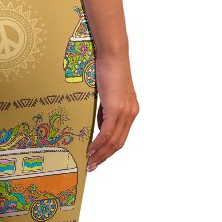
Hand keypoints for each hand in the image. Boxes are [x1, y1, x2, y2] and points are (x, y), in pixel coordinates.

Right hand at [86, 48, 138, 170]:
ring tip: (90, 162)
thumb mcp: (107, 94)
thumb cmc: (108, 69)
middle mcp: (131, 113)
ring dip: (101, 154)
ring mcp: (126, 112)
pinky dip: (98, 144)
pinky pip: (107, 133)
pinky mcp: (117, 109)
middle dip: (104, 157)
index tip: (98, 159)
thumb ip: (106, 111)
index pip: (121, 137)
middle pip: (119, 143)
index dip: (110, 150)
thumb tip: (100, 126)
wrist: (113, 55)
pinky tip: (90, 150)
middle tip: (92, 166)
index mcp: (131, 110)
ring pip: (114, 141)